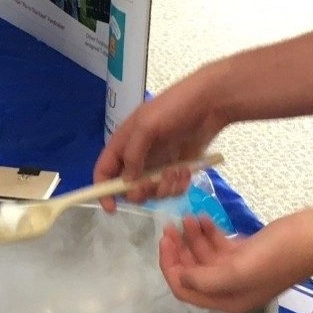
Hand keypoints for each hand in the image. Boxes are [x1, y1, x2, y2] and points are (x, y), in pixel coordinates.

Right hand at [93, 70, 223, 211]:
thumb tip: (126, 182)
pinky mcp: (176, 170)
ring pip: (152, 192)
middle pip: (128, 188)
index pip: (104, 171)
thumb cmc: (174, 109)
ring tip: (177, 171)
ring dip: (164, 188)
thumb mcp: (147, 126)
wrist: (209, 105)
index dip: (103, 190)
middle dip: (141, 191)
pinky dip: (178, 186)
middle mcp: (137, 157)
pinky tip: (187, 171)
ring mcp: (158, 165)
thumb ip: (132, 154)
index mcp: (123, 143)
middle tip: (154, 183)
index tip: (112, 208)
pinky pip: (171, 190)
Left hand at [159, 214, 312, 312]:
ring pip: (204, 257)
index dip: (170, 267)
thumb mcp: (238, 269)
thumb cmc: (277, 254)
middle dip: (178, 250)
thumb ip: (206, 279)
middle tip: (170, 226)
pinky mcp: (247, 254)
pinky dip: (208, 233)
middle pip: (192, 273)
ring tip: (187, 217)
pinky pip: (218, 246)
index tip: (164, 241)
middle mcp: (230, 289)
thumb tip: (182, 279)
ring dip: (192, 238)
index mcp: (227, 299)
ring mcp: (239, 271)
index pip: (185, 290)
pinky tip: (204, 218)